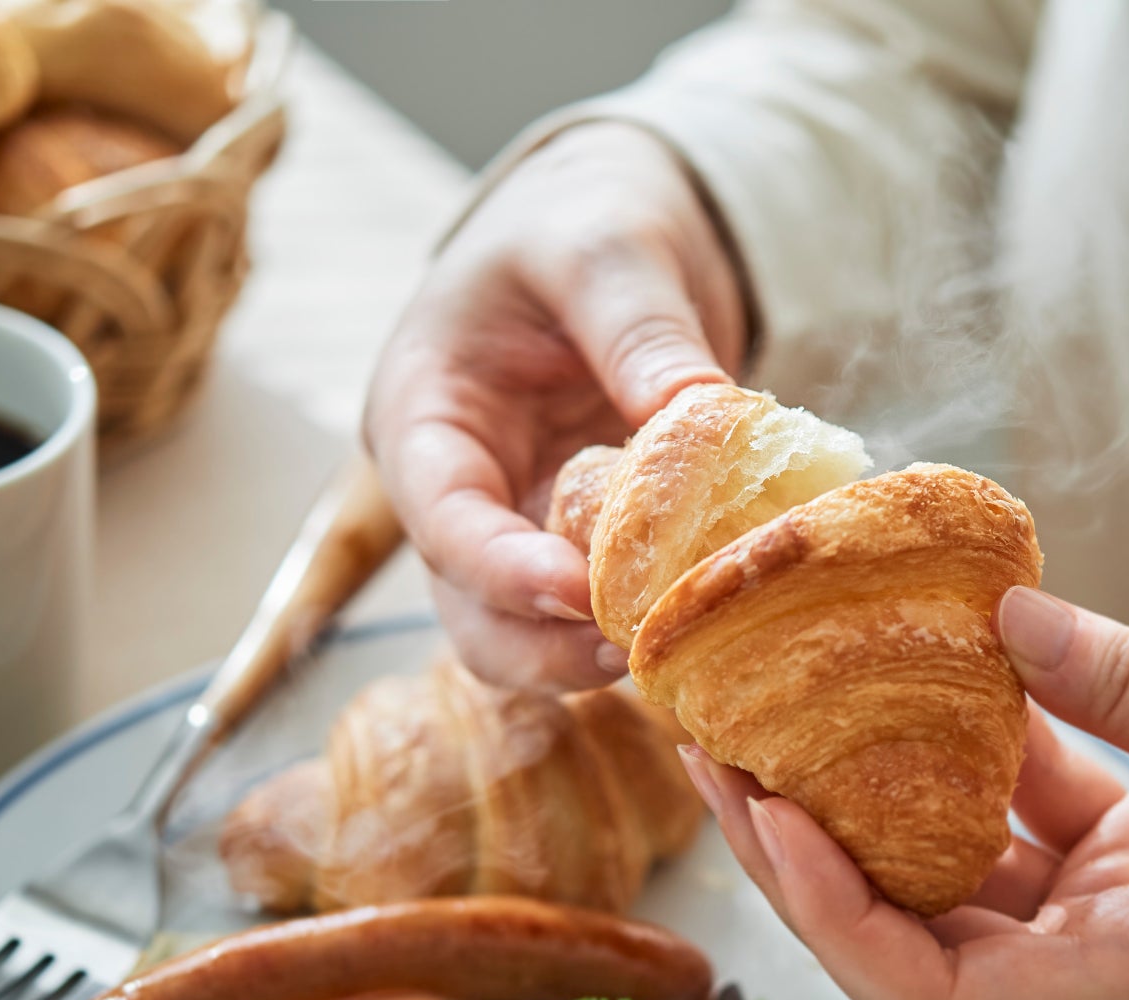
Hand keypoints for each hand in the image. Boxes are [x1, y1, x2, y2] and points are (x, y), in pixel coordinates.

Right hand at [363, 122, 747, 688]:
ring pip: (531, 637)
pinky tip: (703, 612)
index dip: (503, 572)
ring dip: (596, 653)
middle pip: (473, 614)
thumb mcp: (605, 246)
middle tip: (643, 644)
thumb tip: (699, 412)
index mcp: (424, 413)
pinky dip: (645, 622)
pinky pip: (599, 610)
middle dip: (549, 645)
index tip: (581, 596)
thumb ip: (639, 325)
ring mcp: (518, 523)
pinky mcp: (581, 541)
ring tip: (678, 640)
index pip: (441, 519)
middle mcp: (457, 489)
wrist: (612, 220)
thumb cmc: (579, 217)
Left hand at [679, 588, 1128, 999]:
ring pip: (957, 872)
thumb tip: (1002, 618)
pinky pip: (1027, 814)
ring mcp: (1124, 919)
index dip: (831, 918)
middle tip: (721, 732)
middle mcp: (1116, 970)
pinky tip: (933, 663)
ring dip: (872, 794)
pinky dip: (975, 747)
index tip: (767, 807)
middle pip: (914, 938)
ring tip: (783, 694)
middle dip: (808, 849)